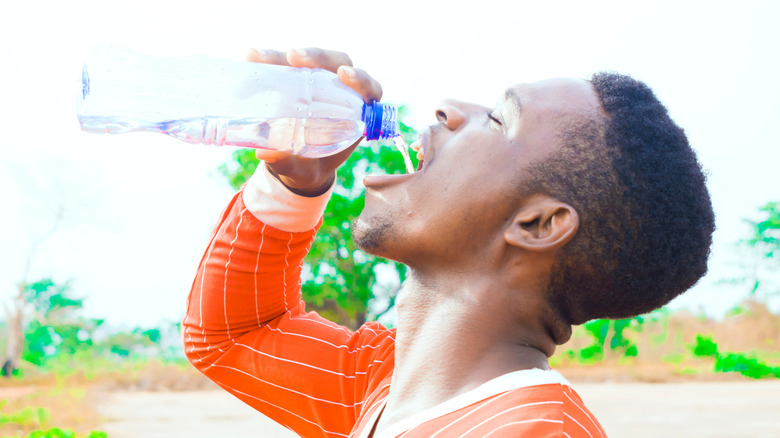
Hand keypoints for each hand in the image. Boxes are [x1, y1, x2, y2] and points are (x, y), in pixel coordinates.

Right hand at [246, 47, 382, 196]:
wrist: (296, 166)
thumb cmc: (310, 168)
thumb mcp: (301, 171)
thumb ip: (289, 163)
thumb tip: (265, 153)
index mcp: (357, 114)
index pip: (368, 89)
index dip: (360, 79)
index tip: (343, 74)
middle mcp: (341, 91)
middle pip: (338, 63)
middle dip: (318, 57)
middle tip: (293, 57)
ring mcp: (320, 82)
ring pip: (311, 60)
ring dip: (285, 55)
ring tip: (259, 57)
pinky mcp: (299, 79)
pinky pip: (288, 64)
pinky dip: (270, 59)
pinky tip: (251, 58)